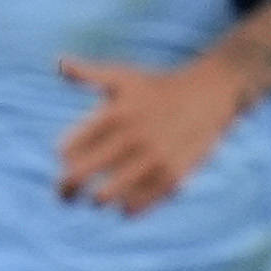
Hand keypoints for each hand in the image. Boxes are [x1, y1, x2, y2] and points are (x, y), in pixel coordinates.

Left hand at [56, 55, 247, 214]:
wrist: (210, 93)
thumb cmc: (158, 87)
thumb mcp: (124, 77)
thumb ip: (89, 74)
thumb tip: (60, 62)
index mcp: (113, 114)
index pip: (68, 148)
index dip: (64, 157)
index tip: (67, 160)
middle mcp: (129, 136)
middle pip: (78, 175)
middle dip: (66, 190)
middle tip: (64, 196)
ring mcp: (151, 158)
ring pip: (105, 196)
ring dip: (97, 200)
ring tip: (99, 198)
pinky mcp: (172, 175)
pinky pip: (137, 205)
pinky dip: (127, 208)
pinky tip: (125, 203)